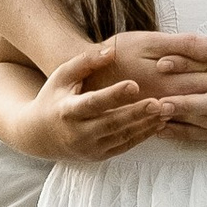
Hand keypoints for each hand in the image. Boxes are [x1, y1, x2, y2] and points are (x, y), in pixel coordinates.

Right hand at [15, 40, 185, 163]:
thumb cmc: (54, 98)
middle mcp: (79, 133)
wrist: (40, 135)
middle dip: (137, 113)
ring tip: (166, 111)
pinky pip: (125, 146)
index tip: (134, 84)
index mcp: (68, 111)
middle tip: (160, 102)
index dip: (114, 95)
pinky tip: (158, 123)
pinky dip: (142, 136)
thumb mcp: (62, 76)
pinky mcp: (100, 155)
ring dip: (145, 125)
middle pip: (112, 123)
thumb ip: (85, 62)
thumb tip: (111, 51)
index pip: (94, 103)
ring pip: (122, 137)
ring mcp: (90, 147)